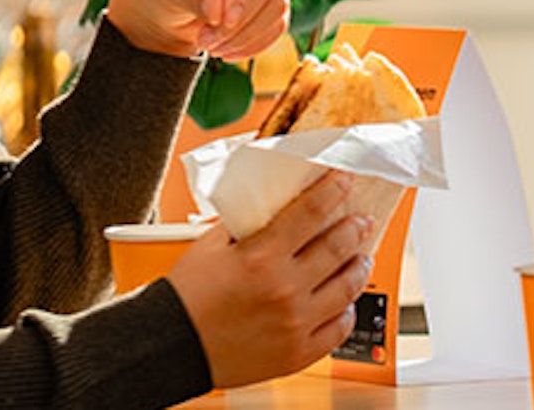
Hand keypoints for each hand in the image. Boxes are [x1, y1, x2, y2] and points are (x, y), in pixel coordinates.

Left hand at [109, 0, 289, 59]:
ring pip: (277, 6)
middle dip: (238, 22)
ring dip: (245, 36)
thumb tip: (218, 12)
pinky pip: (278, 23)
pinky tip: (229, 51)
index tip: (224, 22)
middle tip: (205, 41)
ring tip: (212, 47)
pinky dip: (255, 43)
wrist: (158, 11)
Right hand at [164, 171, 375, 388]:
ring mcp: (296, 323)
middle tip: (361, 221)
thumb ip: (245, 225)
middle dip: (355, 228)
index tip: (344, 180)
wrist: (172, 345)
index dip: (334, 190)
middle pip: (338, 248)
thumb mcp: (211, 246)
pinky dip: (347, 311)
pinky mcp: (298, 352)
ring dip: (359, 266)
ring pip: (347, 288)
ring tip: (361, 257)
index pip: (312, 212)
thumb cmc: (187, 298)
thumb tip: (270, 207)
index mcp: (262, 258)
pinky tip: (345, 301)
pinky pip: (339, 329)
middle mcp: (284, 290)